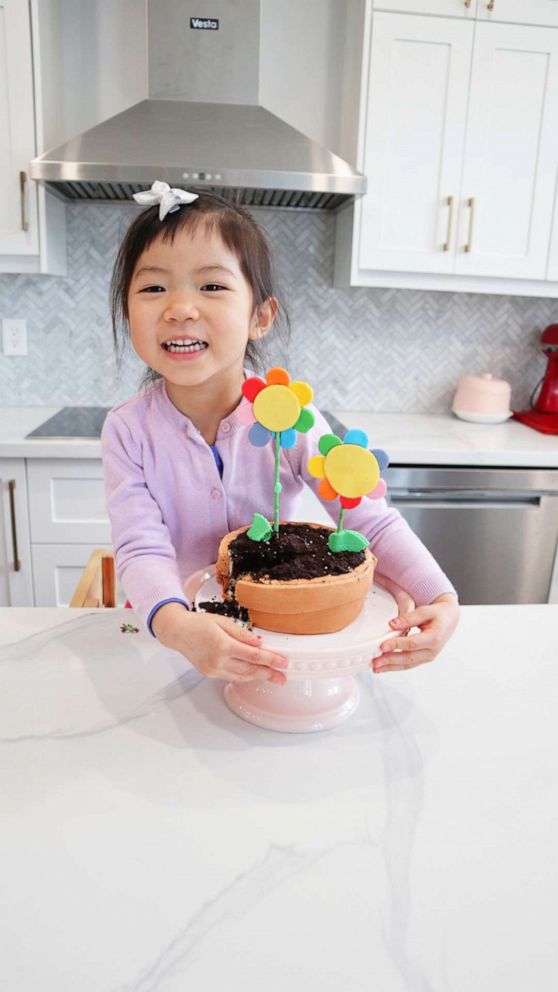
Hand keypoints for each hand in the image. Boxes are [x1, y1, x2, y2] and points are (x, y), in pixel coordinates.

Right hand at [151, 603, 287, 684]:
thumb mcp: (222, 621)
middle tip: (283, 678)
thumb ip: (242, 633)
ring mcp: (213, 669)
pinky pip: (231, 677)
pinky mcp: (209, 673)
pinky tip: (254, 673)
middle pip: (250, 670)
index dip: (271, 660)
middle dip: (269, 674)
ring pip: (241, 676)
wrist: (177, 632)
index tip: (284, 663)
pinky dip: (244, 675)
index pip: (253, 655)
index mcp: (223, 645)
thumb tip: (260, 642)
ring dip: (258, 677)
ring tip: (272, 677)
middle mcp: (218, 660)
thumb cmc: (199, 623)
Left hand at [373, 593, 458, 672]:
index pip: (412, 644)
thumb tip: (392, 624)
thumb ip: (409, 618)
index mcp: (434, 637)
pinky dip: (396, 667)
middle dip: (390, 661)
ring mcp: (429, 656)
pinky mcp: (424, 658)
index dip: (396, 645)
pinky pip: (409, 664)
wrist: (449, 619)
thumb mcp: (425, 611)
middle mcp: (432, 650)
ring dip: (391, 667)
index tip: (383, 646)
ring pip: (408, 664)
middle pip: (408, 658)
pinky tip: (384, 667)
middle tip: (375, 662)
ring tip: (376, 668)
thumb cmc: (439, 614)